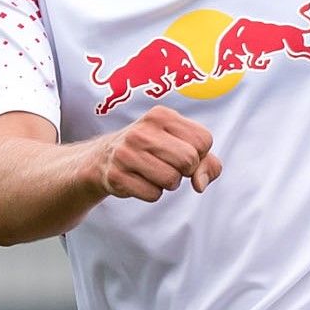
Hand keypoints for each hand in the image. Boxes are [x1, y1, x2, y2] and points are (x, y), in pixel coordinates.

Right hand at [94, 106, 222, 202]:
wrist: (103, 159)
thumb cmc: (152, 151)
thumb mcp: (180, 144)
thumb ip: (206, 162)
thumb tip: (200, 184)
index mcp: (161, 115)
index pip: (203, 140)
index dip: (199, 154)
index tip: (181, 152)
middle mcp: (142, 131)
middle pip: (188, 160)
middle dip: (185, 170)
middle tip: (168, 165)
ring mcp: (126, 153)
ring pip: (171, 179)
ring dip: (169, 183)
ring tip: (153, 173)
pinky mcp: (116, 176)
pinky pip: (153, 194)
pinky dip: (152, 193)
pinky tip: (139, 181)